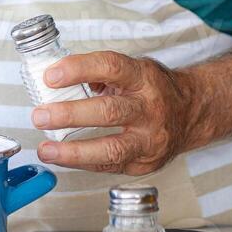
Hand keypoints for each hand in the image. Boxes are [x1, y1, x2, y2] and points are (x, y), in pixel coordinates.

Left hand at [31, 51, 203, 175]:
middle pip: (108, 111)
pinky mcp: (146, 163)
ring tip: (46, 149)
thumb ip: (100, 74)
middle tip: (40, 116)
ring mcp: (150, 139)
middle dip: (70, 115)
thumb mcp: (134, 70)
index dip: (78, 69)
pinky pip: (110, 165)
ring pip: (112, 148)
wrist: (190, 113)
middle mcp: (150, 108)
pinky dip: (83, 162)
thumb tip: (58, 81)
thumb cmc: (153, 89)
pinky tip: (63, 158)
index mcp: (143, 77)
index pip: (110, 67)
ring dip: (73, 151)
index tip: (51, 76)